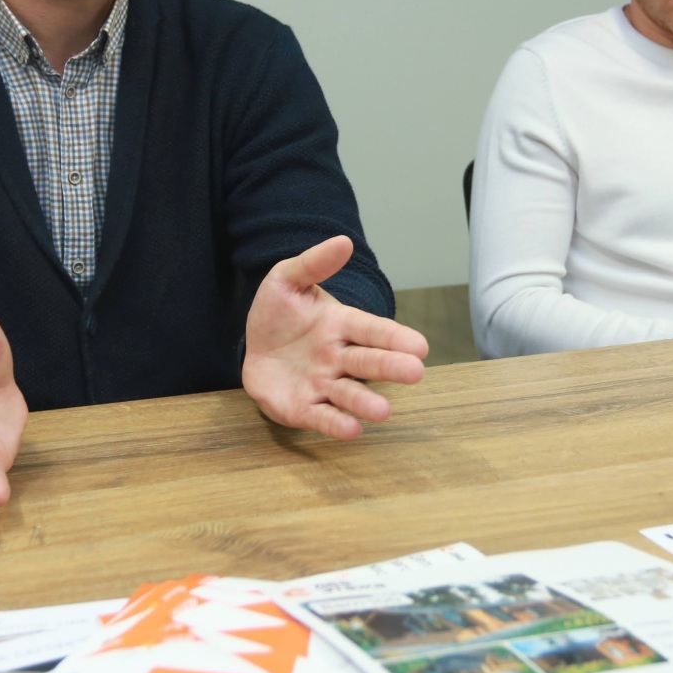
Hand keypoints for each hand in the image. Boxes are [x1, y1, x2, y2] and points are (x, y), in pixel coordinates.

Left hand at [242, 235, 428, 439]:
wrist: (252, 346)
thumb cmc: (278, 314)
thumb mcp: (288, 280)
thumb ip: (314, 264)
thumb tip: (344, 242)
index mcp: (341, 325)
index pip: (372, 330)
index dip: (395, 337)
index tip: (420, 345)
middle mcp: (338, 357)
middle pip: (368, 362)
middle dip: (390, 367)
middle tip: (416, 372)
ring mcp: (323, 385)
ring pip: (348, 394)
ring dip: (365, 402)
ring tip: (383, 411)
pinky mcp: (304, 408)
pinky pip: (322, 417)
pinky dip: (337, 424)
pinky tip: (353, 430)